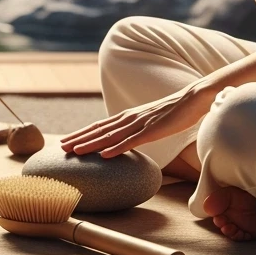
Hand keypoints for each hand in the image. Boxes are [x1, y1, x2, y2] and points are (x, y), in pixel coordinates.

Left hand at [58, 86, 211, 158]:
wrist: (194, 98)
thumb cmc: (174, 111)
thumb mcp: (150, 121)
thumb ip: (137, 129)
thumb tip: (127, 140)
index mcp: (128, 117)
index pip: (99, 126)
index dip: (82, 134)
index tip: (66, 141)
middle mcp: (129, 118)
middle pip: (99, 130)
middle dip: (79, 138)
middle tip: (61, 147)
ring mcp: (140, 124)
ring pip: (111, 136)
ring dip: (92, 144)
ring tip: (75, 151)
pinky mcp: (153, 130)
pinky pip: (132, 141)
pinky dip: (117, 148)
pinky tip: (105, 155)